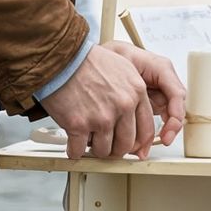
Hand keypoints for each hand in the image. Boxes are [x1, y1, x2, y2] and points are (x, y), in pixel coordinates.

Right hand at [40, 41, 185, 161]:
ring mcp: (102, 117)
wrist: (64, 60)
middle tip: (107, 145)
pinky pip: (78, 151)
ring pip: (103, 150)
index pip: (146, 128)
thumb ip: (132, 92)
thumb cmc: (89, 62)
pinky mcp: (80, 125)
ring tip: (87, 139)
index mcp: (136, 92)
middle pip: (126, 144)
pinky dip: (74, 150)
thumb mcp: (124, 69)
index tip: (133, 148)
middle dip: (115, 149)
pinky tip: (72, 142)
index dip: (138, 143)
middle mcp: (123, 105)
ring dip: (94, 148)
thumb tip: (133, 114)